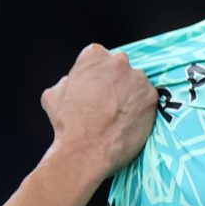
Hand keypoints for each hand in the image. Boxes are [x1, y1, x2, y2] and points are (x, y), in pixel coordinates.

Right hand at [42, 44, 156, 174]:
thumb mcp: (53, 96)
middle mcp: (118, 62)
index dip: (96, 75)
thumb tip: (70, 83)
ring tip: (119, 116)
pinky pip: (148, 100)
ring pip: (137, 83)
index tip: (95, 88)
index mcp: (93, 55)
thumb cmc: (68, 124)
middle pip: (120, 68)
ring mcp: (138, 79)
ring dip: (131, 95)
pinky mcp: (151, 98)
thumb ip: (66, 82)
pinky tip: (129, 123)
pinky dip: (141, 109)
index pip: (98, 56)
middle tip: (108, 102)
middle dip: (115, 82)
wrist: (87, 150)